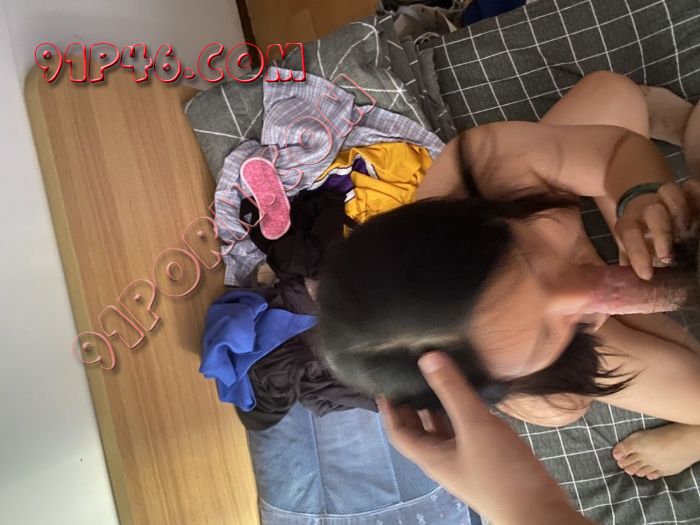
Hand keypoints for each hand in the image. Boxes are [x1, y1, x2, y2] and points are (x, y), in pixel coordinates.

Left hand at [378, 352, 594, 524]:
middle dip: (412, 405)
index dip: (388, 408)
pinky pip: (465, 433)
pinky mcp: (486, 461)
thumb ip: (452, 391)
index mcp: (431, 456)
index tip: (385, 383)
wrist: (539, 513)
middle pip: (419, 430)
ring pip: (444, 430)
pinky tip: (471, 398)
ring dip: (438, 408)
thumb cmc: (501, 472)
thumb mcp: (474, 425)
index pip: (397, 431)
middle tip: (411, 374)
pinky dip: (462, 415)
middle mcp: (443, 460)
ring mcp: (465, 462)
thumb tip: (427, 357)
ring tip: (439, 378)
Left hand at [615, 179, 699, 279]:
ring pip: (670, 192)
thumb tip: (622, 285)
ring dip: (680, 210)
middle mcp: (647, 208)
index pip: (630, 235)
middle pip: (654, 211)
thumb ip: (630, 261)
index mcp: (630, 223)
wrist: (642, 204)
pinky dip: (695, 193)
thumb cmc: (639, 235)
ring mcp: (665, 197)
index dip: (637, 253)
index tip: (646, 275)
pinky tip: (698, 205)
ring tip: (686, 229)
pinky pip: (690, 187)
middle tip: (668, 254)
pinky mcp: (684, 191)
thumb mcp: (630, 247)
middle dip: (662, 232)